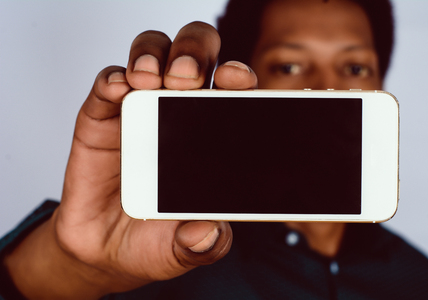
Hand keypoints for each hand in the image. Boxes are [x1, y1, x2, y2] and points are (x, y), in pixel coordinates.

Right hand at [5, 21, 256, 298]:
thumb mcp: (186, 248)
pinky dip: (112, 78)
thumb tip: (208, 232)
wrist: (106, 250)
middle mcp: (179, 113)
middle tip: (187, 77)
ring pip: (152, 55)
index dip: (237, 77)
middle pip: (194, 57)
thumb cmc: (155, 239)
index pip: (232, 92)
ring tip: (152, 78)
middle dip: (194, 52)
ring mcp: (140, 110)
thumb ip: (204, 243)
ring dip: (154, 55)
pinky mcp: (102, 117)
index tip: (237, 80)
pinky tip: (118, 87)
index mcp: (211, 136)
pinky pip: (107, 83)